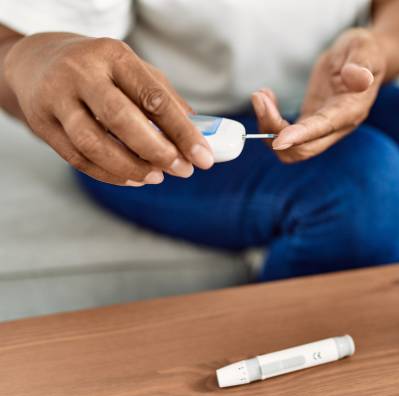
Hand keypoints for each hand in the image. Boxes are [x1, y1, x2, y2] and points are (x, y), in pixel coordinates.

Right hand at [4, 33, 213, 185]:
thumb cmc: (100, 70)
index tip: (203, 157)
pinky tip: (132, 179)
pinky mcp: (42, 123)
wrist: (37, 63)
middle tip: (182, 170)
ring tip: (156, 177)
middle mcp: (82, 73)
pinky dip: (108, 174)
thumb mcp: (134, 70)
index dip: (183, 132)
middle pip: (121, 119)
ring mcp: (57, 98)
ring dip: (130, 167)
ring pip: (93, 143)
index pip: (154, 97)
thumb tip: (198, 131)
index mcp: (114, 56)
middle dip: (157, 151)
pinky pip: (77, 158)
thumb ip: (165, 98)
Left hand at [252, 28, 385, 162]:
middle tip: (259, 98)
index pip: (323, 129)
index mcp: (351, 111)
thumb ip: (361, 64)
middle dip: (275, 130)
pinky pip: (285, 135)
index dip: (300, 136)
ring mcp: (322, 127)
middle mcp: (337, 126)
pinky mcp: (310, 122)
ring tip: (260, 95)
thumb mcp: (365, 50)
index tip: (278, 140)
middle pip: (302, 148)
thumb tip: (356, 77)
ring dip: (268, 128)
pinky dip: (270, 122)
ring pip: (290, 147)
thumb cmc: (365, 52)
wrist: (364, 59)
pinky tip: (266, 97)